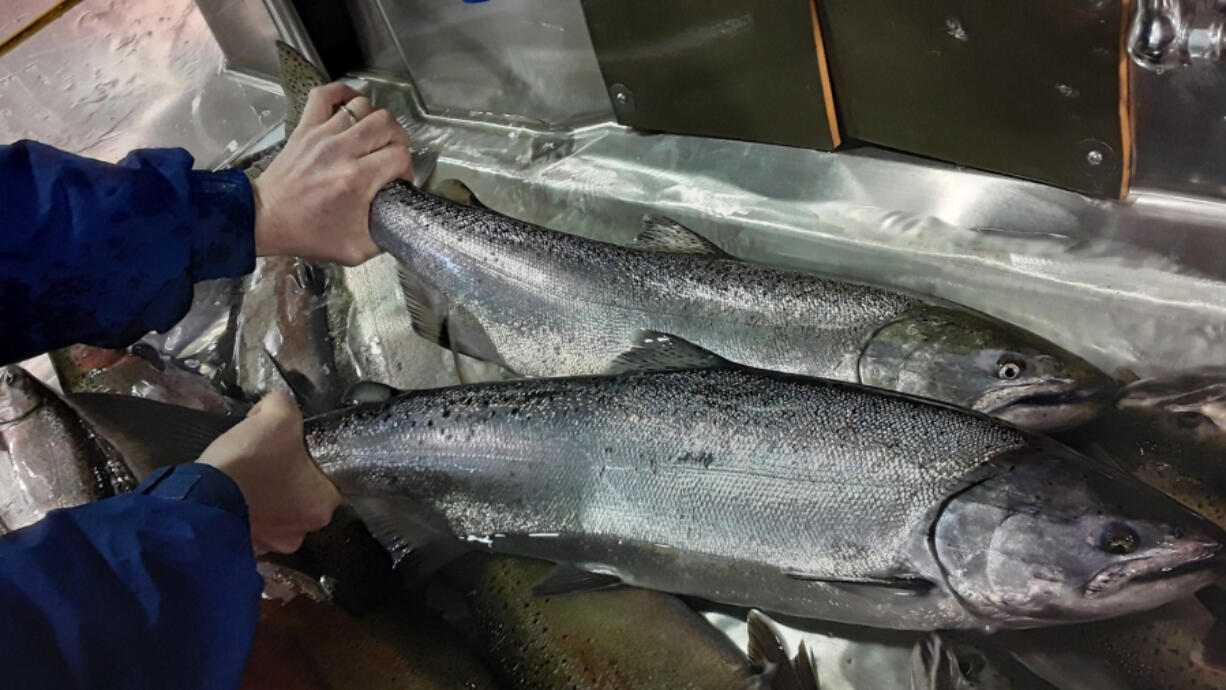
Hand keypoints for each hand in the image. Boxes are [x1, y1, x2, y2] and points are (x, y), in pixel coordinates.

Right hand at [198, 392, 339, 553]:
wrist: (199, 500)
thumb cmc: (247, 461)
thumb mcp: (277, 415)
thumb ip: (284, 405)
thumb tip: (274, 408)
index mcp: (323, 504)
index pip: (327, 475)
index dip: (307, 456)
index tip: (287, 448)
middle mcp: (303, 531)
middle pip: (300, 494)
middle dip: (284, 477)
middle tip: (263, 460)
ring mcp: (272, 545)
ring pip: (276, 512)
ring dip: (264, 497)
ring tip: (245, 478)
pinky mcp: (244, 550)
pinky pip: (251, 526)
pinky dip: (244, 512)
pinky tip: (233, 496)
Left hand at [251, 82, 412, 265]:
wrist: (266, 219)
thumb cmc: (309, 234)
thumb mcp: (357, 249)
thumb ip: (385, 234)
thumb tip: (399, 217)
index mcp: (356, 179)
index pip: (400, 156)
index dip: (406, 168)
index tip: (397, 180)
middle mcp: (342, 150)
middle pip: (387, 124)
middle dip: (398, 139)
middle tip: (391, 156)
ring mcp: (322, 134)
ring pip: (364, 107)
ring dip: (375, 121)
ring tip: (372, 138)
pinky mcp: (305, 127)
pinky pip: (326, 94)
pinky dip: (343, 93)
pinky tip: (352, 107)